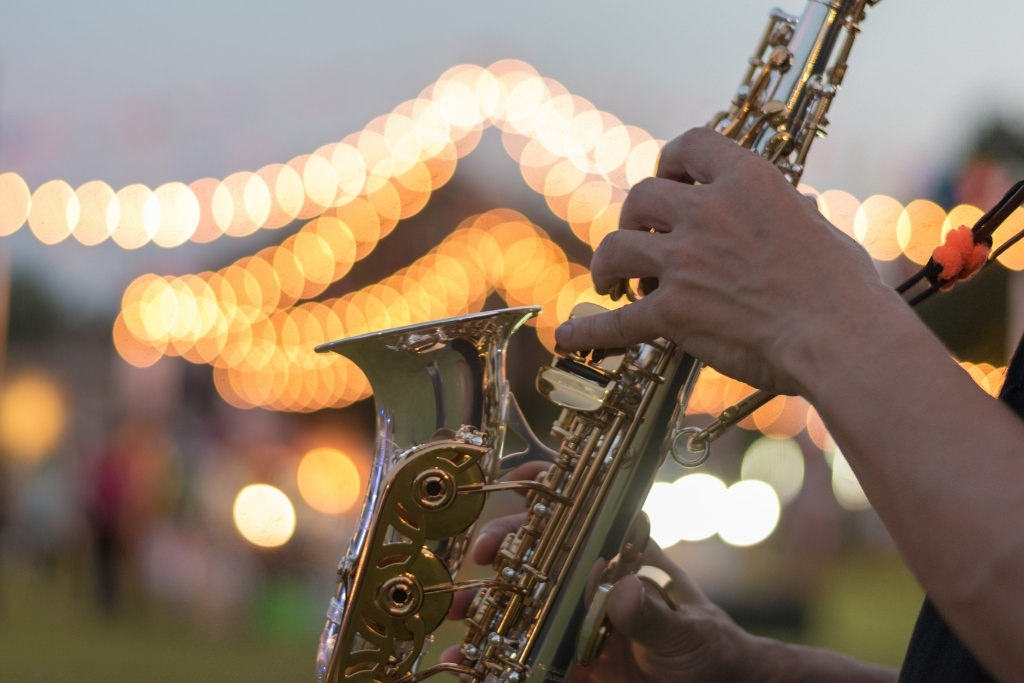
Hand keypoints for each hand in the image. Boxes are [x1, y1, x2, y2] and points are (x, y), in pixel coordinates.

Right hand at [443, 460, 763, 682]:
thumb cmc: (708, 646)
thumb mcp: (687, 629)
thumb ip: (653, 614)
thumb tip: (622, 588)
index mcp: (624, 558)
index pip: (585, 513)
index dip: (551, 489)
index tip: (519, 476)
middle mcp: (593, 583)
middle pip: (540, 552)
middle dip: (504, 546)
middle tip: (482, 554)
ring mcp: (576, 621)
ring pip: (522, 601)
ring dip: (485, 601)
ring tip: (457, 608)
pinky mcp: (567, 662)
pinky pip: (523, 655)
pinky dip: (490, 656)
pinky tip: (465, 658)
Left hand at [555, 127, 893, 395]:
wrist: (839, 335)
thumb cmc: (844, 288)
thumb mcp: (821, 228)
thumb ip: (791, 213)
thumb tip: (793, 207)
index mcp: (748, 181)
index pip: (690, 146)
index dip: (670, 162)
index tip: (668, 178)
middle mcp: (708, 212)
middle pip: (641, 196)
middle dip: (634, 218)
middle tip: (639, 239)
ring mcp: (684, 261)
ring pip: (616, 247)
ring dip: (608, 263)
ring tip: (609, 282)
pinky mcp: (673, 310)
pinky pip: (618, 320)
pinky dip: (590, 330)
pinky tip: (568, 336)